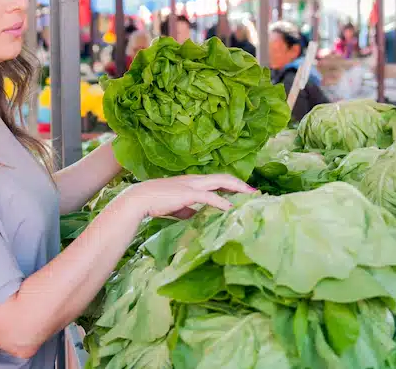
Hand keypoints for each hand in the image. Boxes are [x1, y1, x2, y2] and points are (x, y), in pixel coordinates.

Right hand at [117, 174, 255, 218]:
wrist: (140, 199)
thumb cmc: (156, 202)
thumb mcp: (177, 206)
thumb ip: (190, 209)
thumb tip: (199, 217)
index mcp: (193, 182)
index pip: (218, 180)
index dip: (233, 185)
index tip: (245, 192)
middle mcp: (195, 180)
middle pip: (224, 178)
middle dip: (241, 184)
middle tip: (256, 192)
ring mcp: (192, 185)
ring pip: (221, 182)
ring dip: (237, 189)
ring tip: (250, 197)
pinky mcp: (188, 193)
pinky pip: (210, 197)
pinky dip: (222, 202)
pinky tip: (230, 209)